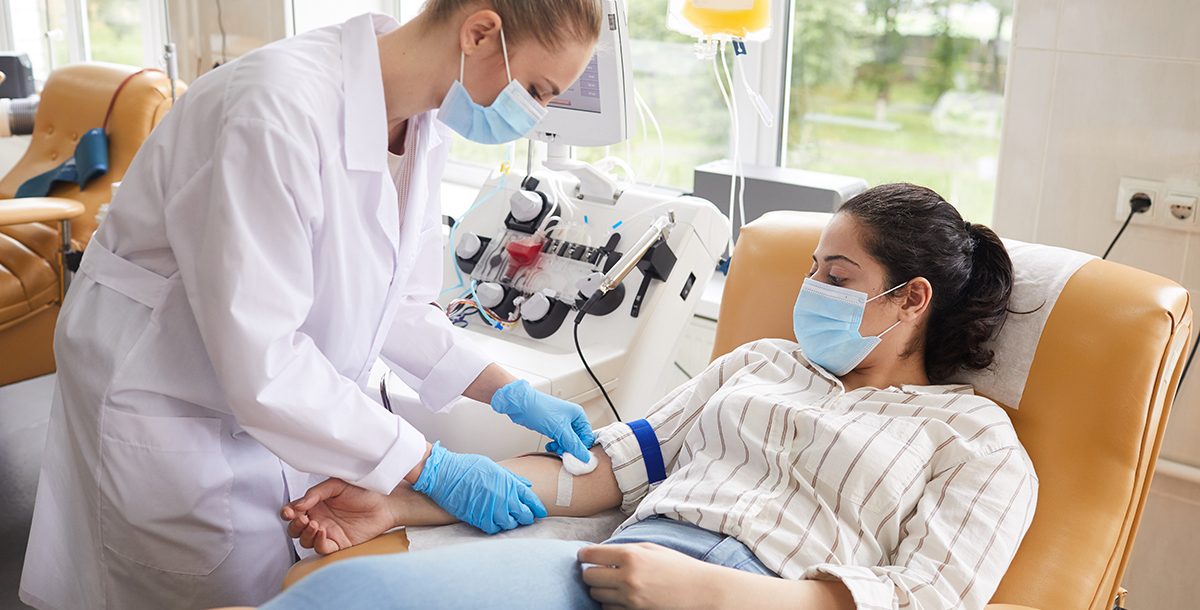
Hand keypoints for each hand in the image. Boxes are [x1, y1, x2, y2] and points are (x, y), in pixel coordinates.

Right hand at [281, 478, 398, 554]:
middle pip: (295, 530)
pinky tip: (323, 532)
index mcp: (316, 505)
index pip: (293, 512)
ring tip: (315, 524)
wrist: (385, 502)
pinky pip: (322, 549)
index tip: (289, 512)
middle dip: (294, 526)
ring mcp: (328, 533)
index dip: (287, 513)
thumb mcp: (337, 484)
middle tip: (302, 519)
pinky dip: (319, 543)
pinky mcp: (339, 544)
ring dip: (305, 534)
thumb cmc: (364, 491)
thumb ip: (316, 493)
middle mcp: (319, 519)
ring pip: (306, 541)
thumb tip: (298, 505)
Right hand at [413, 442, 547, 533]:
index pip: (532, 500)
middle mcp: (505, 498)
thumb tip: (527, 485)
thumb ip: (512, 478)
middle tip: (524, 517)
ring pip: (511, 524)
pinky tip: (494, 522)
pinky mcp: (479, 518)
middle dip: (526, 517)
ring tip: (508, 519)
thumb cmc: (467, 467)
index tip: (540, 512)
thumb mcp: (494, 467)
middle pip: (525, 515)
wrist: (445, 474)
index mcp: (510, 483)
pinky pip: (494, 529)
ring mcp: (493, 509)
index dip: (538, 508)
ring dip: (511, 523)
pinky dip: (496, 527)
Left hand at [491, 379, 594, 461]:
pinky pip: (559, 440)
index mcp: (578, 415)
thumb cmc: (539, 409)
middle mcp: (571, 418)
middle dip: (570, 448)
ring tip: (554, 448)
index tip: (574, 456)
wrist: (520, 405)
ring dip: (562, 448)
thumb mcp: (559, 429)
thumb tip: (584, 457)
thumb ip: (573, 444)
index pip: (587, 436)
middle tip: (562, 453)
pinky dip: (555, 445)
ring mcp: (561, 423)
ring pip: (568, 442)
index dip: (582, 448)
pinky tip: (549, 446)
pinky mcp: (552, 427)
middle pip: (578, 440)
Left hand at [578, 543, 721, 608]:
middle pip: (588, 577)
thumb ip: (625, 550)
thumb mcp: (652, 549)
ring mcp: (630, 599)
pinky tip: (622, 597)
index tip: (584, 556)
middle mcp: (627, 578)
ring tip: (614, 584)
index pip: (590, 555)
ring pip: (596, 596)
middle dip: (592, 573)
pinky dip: (611, 604)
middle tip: (600, 570)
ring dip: (601, 589)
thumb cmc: (678, 567)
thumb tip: (599, 553)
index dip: (584, 555)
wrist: (701, 591)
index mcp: (631, 555)